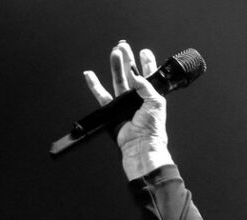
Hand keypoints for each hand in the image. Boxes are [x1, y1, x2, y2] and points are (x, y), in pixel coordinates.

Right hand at [83, 41, 171, 179]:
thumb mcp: (156, 102)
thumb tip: (135, 75)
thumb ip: (145, 85)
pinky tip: (89, 75)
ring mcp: (125, 104)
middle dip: (128, 60)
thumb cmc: (153, 129)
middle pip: (132, 74)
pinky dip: (94, 85)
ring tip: (114, 53)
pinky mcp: (113, 111)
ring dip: (115, 67)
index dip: (147, 63)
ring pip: (118, 81)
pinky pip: (102, 96)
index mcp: (152, 96)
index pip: (149, 76)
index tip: (144, 52)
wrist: (141, 145)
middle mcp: (138, 99)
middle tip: (123, 46)